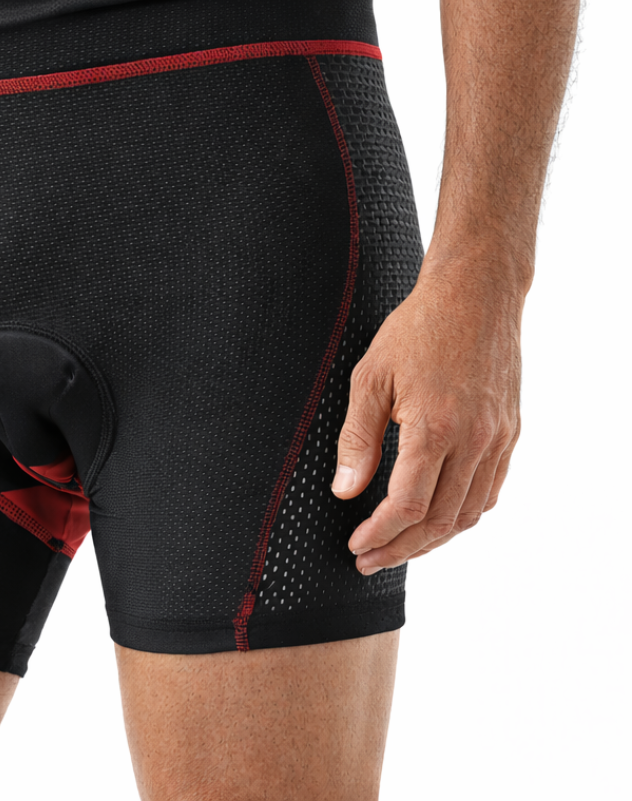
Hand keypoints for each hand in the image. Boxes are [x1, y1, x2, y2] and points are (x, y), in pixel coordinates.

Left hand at [331, 258, 523, 573]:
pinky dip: (462, 514)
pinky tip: (437, 517)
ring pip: (468, 513)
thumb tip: (345, 490)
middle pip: (439, 520)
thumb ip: (357, 438)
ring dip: (432, 539)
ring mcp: (497, 440)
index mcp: (434, 427)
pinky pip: (489, 491)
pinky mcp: (509, 434)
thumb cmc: (417, 330)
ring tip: (399, 547)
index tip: (357, 546)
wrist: (475, 296)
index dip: (380, 534)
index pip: (407, 506)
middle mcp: (474, 440)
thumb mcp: (370, 377)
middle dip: (401, 548)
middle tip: (369, 560)